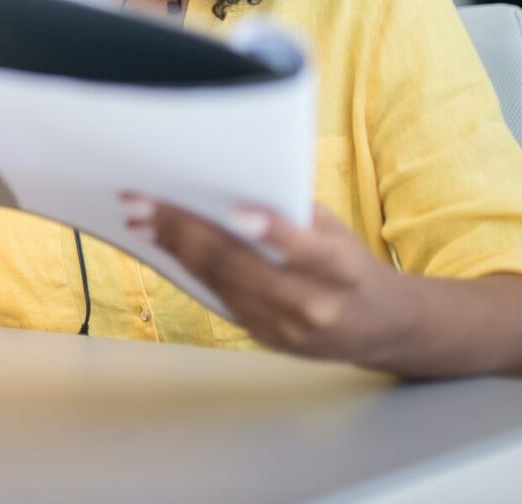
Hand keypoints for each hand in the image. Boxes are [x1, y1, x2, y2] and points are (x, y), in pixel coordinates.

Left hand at [125, 194, 415, 367]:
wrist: (379, 326)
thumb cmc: (350, 263)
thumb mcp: (337, 232)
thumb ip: (294, 215)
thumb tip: (231, 183)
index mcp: (340, 271)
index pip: (305, 251)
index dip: (271, 231)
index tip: (236, 211)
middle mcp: (312, 304)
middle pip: (240, 268)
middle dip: (186, 231)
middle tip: (144, 202)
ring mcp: (285, 329)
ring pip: (219, 284)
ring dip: (174, 248)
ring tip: (142, 219)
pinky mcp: (264, 338)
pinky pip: (218, 298)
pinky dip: (188, 268)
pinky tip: (164, 244)